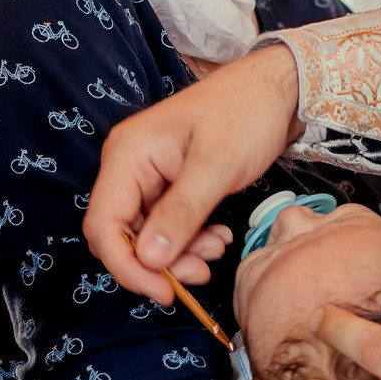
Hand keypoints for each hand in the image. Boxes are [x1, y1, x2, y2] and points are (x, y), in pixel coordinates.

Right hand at [87, 45, 302, 300]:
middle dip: (157, 263)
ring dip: (178, 254)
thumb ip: (180, 215)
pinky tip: (217, 237)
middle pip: (122, 235)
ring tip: (216, 251)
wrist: (276, 88)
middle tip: (199, 275)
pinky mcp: (169, 185)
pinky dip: (189, 240)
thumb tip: (149, 260)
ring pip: (147, 236)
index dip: (127, 266)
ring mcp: (148, 176)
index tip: (164, 291)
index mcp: (127, 155)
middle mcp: (128, 166)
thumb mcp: (215, 167)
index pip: (104, 225)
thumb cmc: (245, 114)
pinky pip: (167, 226)